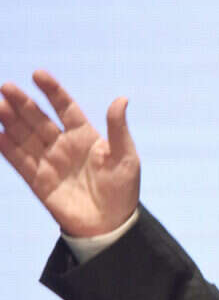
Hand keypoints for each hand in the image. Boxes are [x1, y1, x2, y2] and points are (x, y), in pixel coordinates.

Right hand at [0, 70, 139, 236]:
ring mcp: (49, 162)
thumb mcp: (125, 157)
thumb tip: (121, 99)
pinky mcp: (38, 181)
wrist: (111, 225)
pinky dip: (6, 148)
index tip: (38, 74)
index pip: (65, 108)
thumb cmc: (123, 189)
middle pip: (39, 119)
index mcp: (86, 136)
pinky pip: (19, 161)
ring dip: (11, 121)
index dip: (52, 91)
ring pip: (25, 136)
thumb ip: (118, 129)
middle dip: (23, 103)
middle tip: (6, 87)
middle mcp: (63, 145)